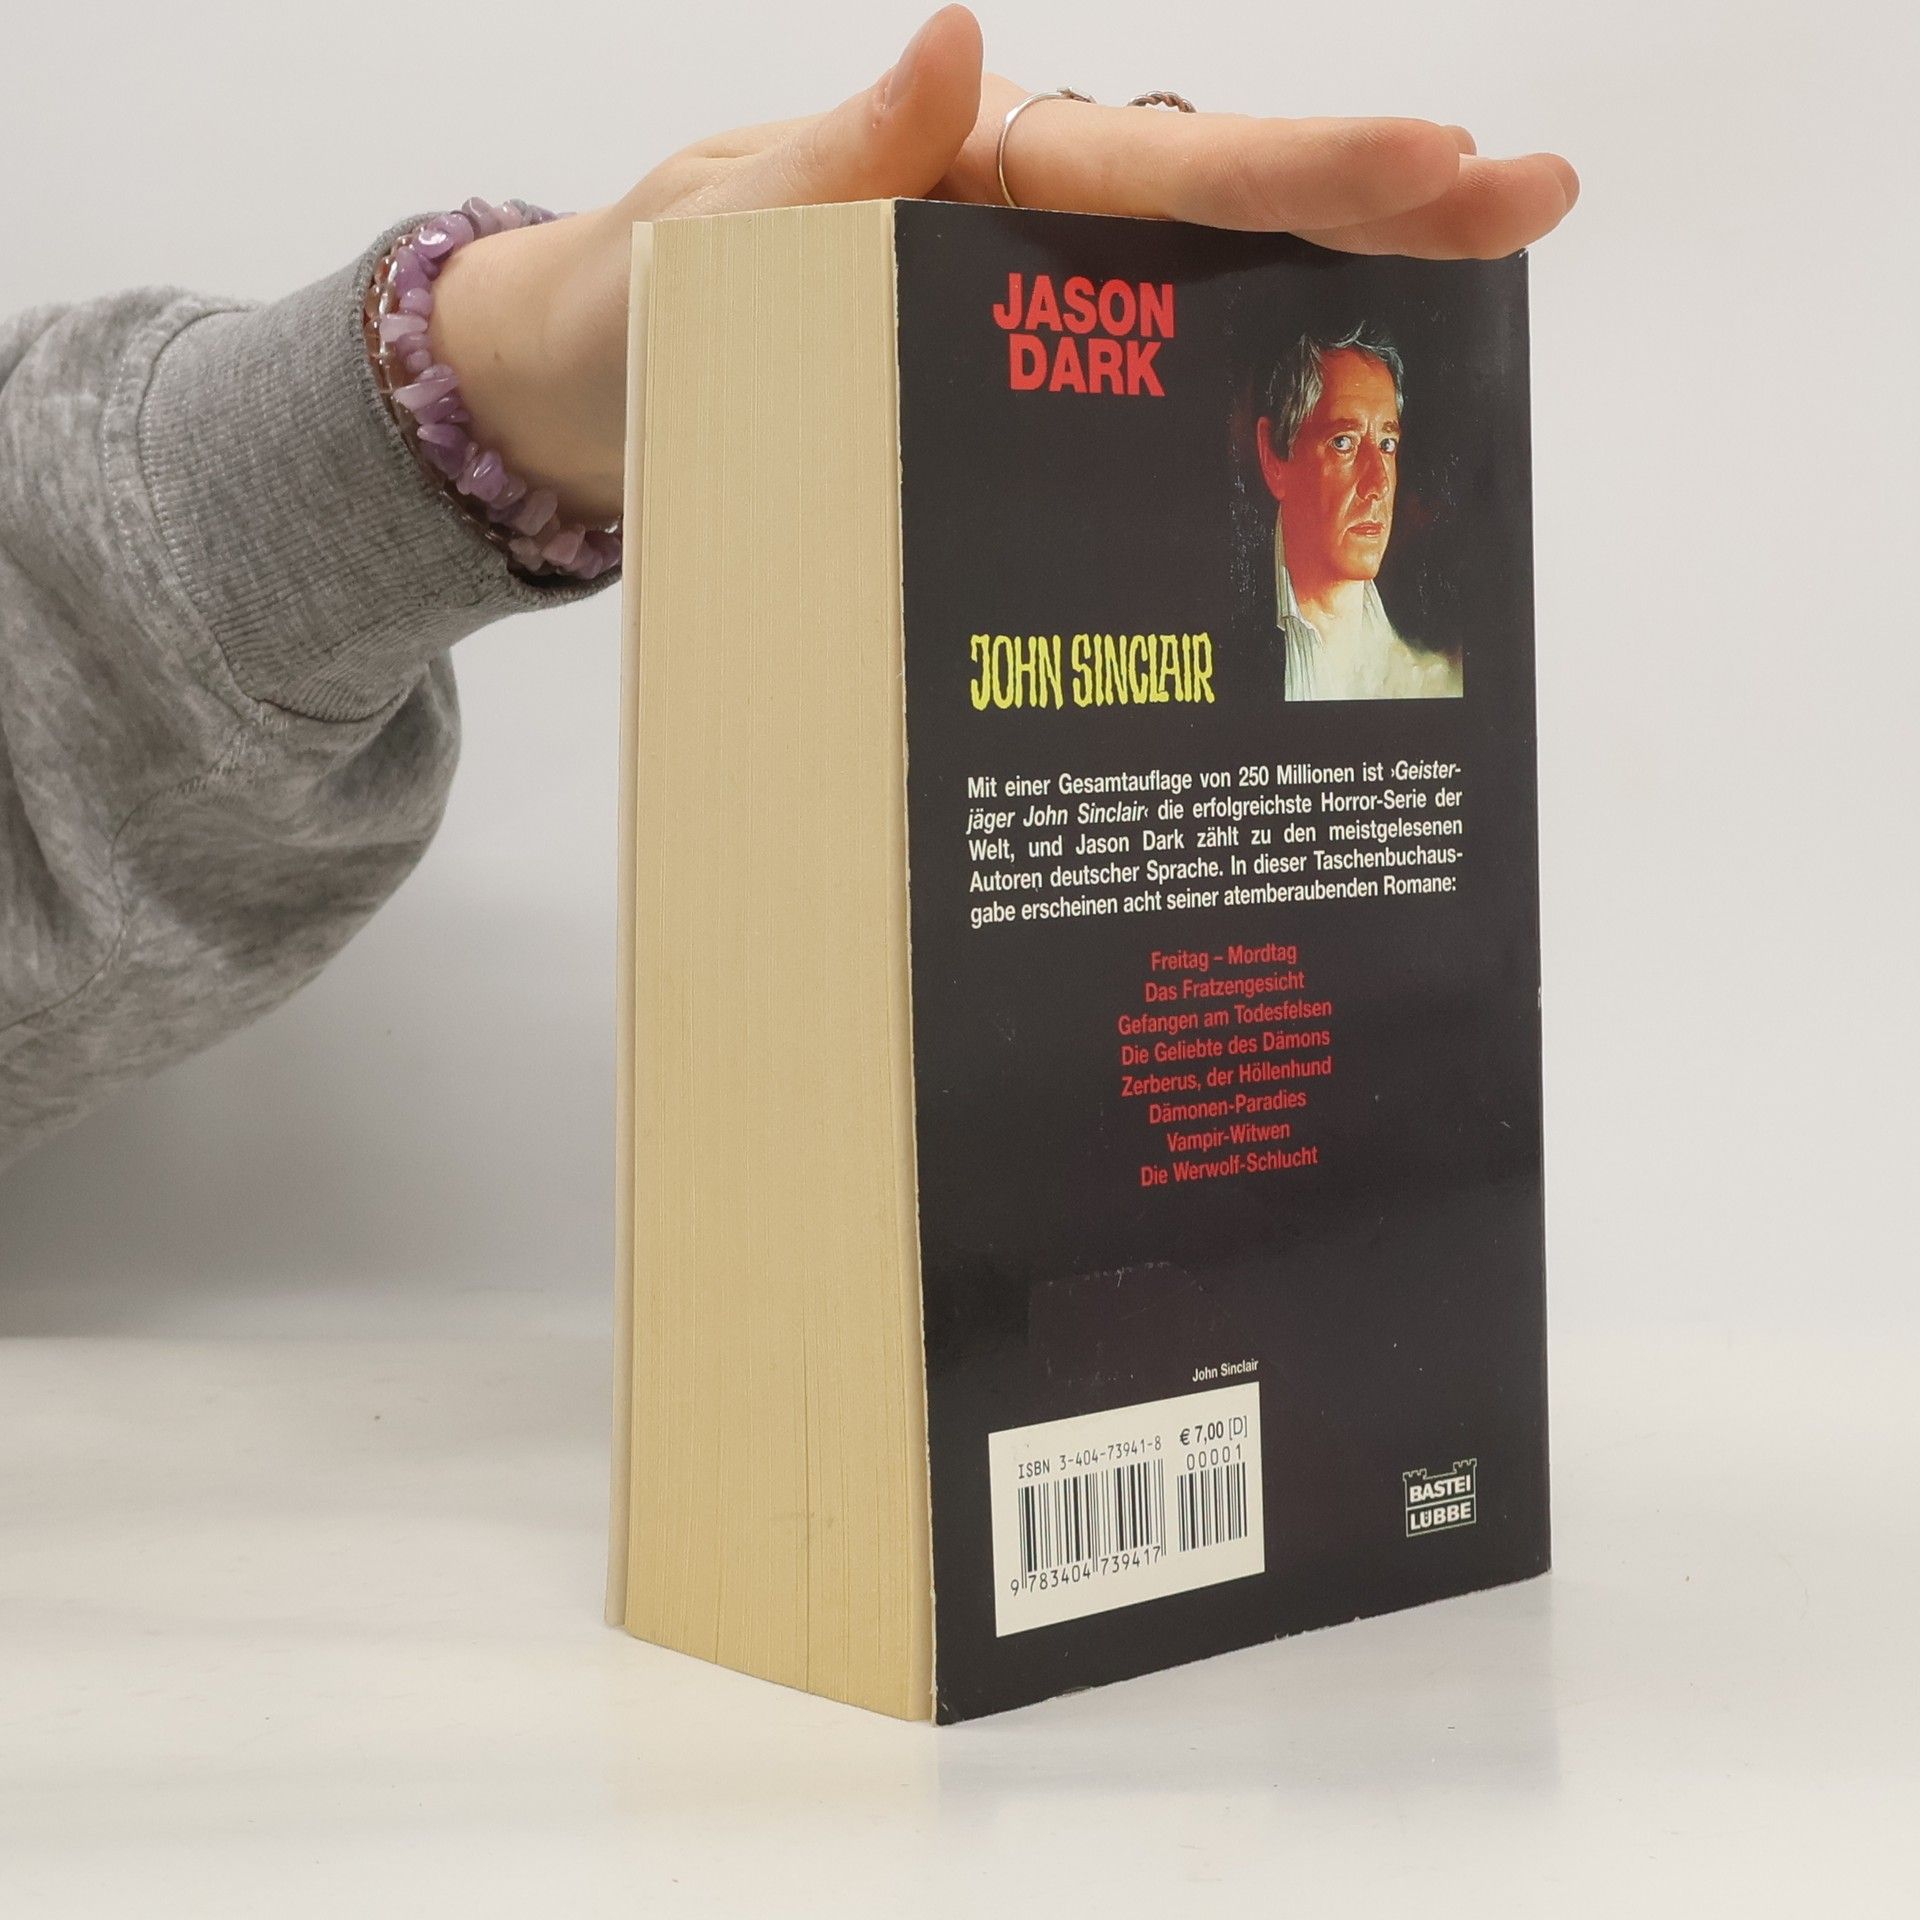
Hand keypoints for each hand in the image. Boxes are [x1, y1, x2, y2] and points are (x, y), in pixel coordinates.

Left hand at [429, 4, 1577, 521]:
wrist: (584, 413)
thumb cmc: (637, 313)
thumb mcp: (715, 235)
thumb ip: (829, 165)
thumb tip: (957, 50)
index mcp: (964, 180)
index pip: (1151, 167)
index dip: (1290, 170)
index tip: (1434, 159)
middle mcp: (1017, 244)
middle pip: (1219, 214)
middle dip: (1373, 205)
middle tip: (1534, 196)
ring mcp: (1025, 330)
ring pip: (1203, 301)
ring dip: (1337, 300)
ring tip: (1482, 289)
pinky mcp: (1008, 411)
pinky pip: (1138, 398)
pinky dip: (1232, 403)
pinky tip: (1331, 425)